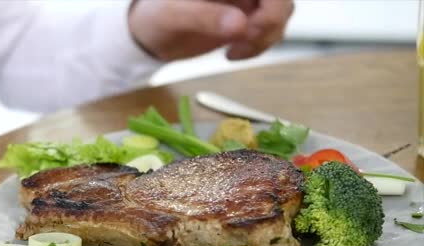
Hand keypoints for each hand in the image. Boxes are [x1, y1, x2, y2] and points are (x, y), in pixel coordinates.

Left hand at [128, 0, 293, 60]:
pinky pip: (270, 31)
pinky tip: (232, 53)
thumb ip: (205, 17)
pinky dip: (259, 46)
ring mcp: (246, 2)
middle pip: (281, 0)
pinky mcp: (247, 20)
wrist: (150, 36)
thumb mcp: (174, 15)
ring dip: (266, 37)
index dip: (271, 6)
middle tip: (245, 40)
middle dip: (271, 22)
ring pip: (281, 13)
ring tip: (234, 50)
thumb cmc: (155, 17)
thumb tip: (241, 25)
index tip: (251, 27)